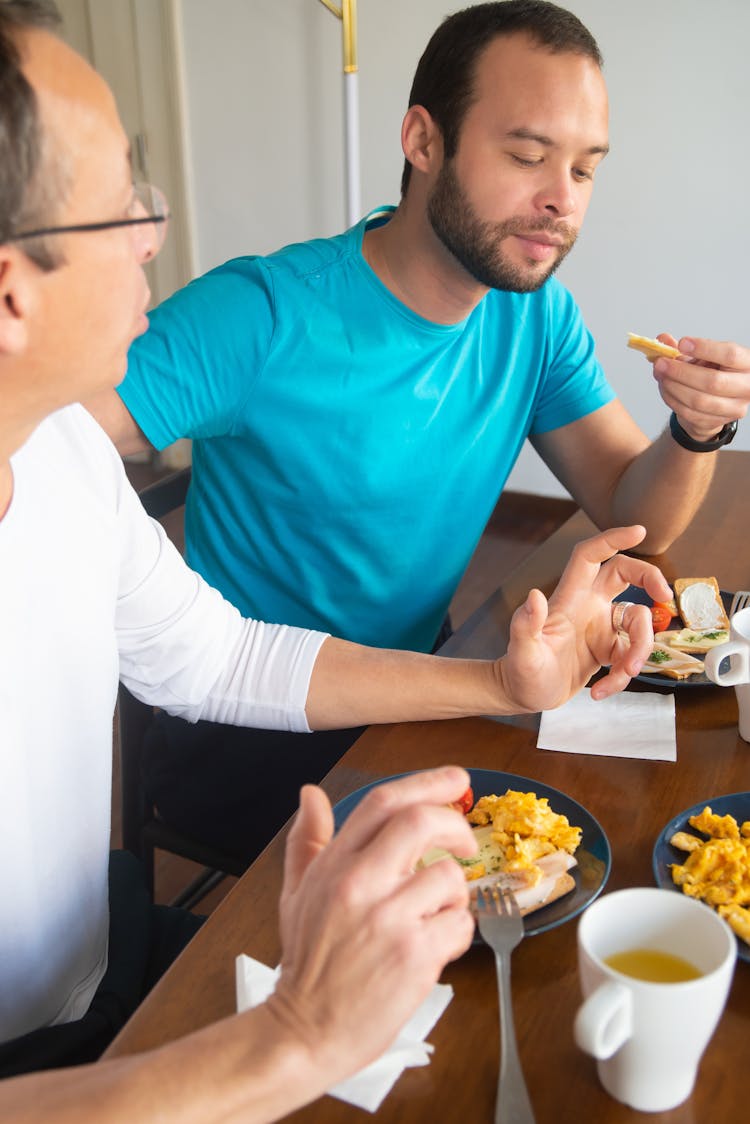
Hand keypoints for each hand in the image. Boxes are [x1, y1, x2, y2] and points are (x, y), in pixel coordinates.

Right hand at [267, 767, 475, 1086]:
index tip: (456, 780)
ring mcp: (389, 919)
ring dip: (455, 895)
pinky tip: (437, 946)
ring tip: (436, 916)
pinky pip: (460, 924)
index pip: (383, 802)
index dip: (426, 782)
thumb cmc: (307, 963)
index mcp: (335, 864)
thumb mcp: (296, 893)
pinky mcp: (415, 956)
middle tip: (464, 842)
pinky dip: (458, 932)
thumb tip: (310, 794)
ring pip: (449, 877)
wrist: (304, 1032)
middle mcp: (360, 883)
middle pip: (421, 822)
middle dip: (454, 825)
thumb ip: (307, 841)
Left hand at [497, 525, 671, 708]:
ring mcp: (600, 626)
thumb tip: (534, 597)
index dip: (613, 538)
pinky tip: (601, 692)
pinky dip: (623, 676)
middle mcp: (588, 606)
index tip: (640, 531)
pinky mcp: (607, 648)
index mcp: (569, 598)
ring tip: (620, 676)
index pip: (591, 556)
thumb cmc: (520, 671)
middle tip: (666, 599)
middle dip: (650, 580)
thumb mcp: (522, 653)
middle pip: (626, 574)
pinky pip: (630, 654)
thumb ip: (526, 626)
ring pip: (638, 622)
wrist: (524, 695)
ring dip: (639, 651)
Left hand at [652, 333, 749, 441]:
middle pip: (713, 381)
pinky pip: (690, 413)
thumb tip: (662, 339)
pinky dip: (672, 400)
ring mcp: (734, 408)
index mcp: (748, 363)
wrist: (717, 400)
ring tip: (660, 375)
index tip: (683, 343)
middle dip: (681, 372)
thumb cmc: (713, 371)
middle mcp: (747, 387)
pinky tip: (665, 388)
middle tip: (661, 363)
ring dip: (673, 387)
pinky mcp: (718, 421)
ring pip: (699, 400)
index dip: (705, 348)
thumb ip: (685, 347)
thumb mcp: (703, 355)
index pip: (730, 355)